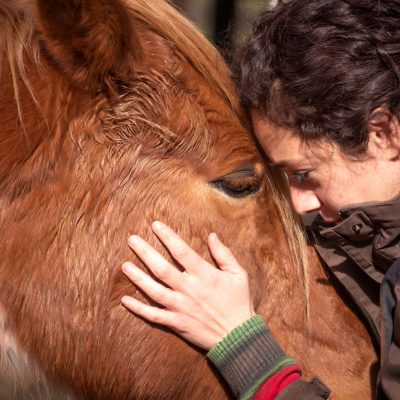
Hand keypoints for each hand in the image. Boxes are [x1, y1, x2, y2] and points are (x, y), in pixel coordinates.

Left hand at [121, 221, 254, 349]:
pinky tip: (125, 300)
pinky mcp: (176, 323)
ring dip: (137, 277)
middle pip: (161, 268)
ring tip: (124, 265)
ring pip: (153, 290)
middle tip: (131, 239)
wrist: (239, 336)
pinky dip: (138, 309)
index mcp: (204, 275)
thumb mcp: (238, 274)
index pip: (181, 251)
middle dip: (145, 252)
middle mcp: (189, 289)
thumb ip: (223, 254)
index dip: (167, 236)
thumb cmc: (239, 302)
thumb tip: (212, 235)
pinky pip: (153, 316)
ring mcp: (181, 307)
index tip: (155, 225)